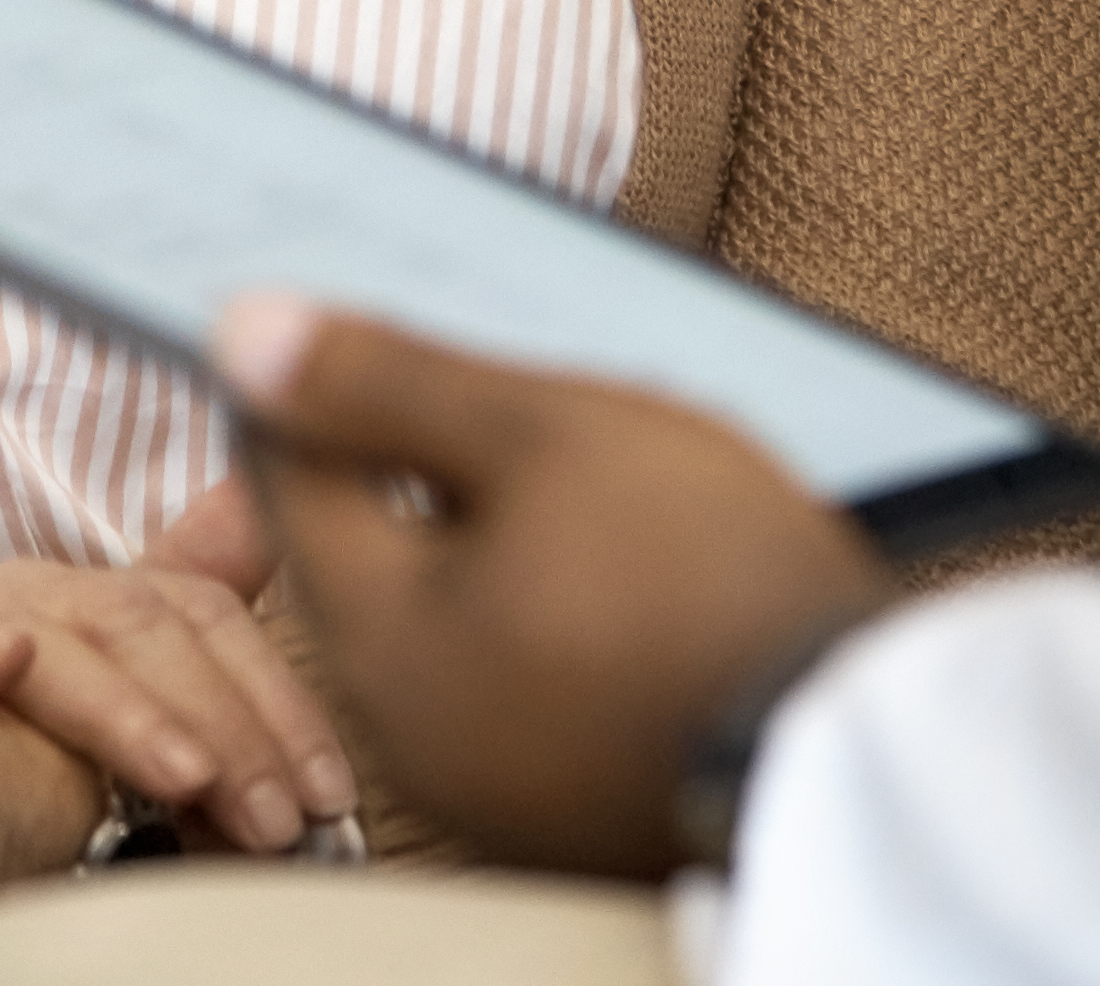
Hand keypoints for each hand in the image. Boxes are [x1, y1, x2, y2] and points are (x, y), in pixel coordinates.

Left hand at [211, 294, 891, 879]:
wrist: (857, 748)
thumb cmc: (706, 578)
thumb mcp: (544, 435)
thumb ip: (387, 382)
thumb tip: (242, 334)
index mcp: (374, 635)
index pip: (279, 471)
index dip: (297, 371)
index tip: (323, 301)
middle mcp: (402, 726)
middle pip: (362, 542)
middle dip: (394, 444)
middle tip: (456, 359)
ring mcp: (485, 777)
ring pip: (443, 604)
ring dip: (474, 521)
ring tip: (555, 442)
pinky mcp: (565, 798)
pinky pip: (511, 669)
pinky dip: (533, 595)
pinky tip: (605, 547)